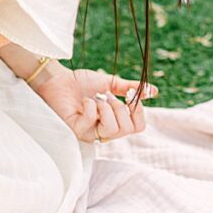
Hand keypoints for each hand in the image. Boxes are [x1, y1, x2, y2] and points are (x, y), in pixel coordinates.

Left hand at [34, 67, 155, 143]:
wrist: (58, 79)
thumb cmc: (82, 83)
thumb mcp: (111, 84)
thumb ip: (131, 89)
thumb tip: (154, 91)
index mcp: (114, 121)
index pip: (138, 128)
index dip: (139, 112)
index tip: (130, 96)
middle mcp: (103, 131)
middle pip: (127, 130)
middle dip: (120, 108)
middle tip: (108, 96)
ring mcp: (90, 133)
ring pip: (112, 129)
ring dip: (106, 108)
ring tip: (97, 99)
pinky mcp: (76, 131)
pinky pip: (92, 122)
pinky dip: (90, 107)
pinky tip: (84, 102)